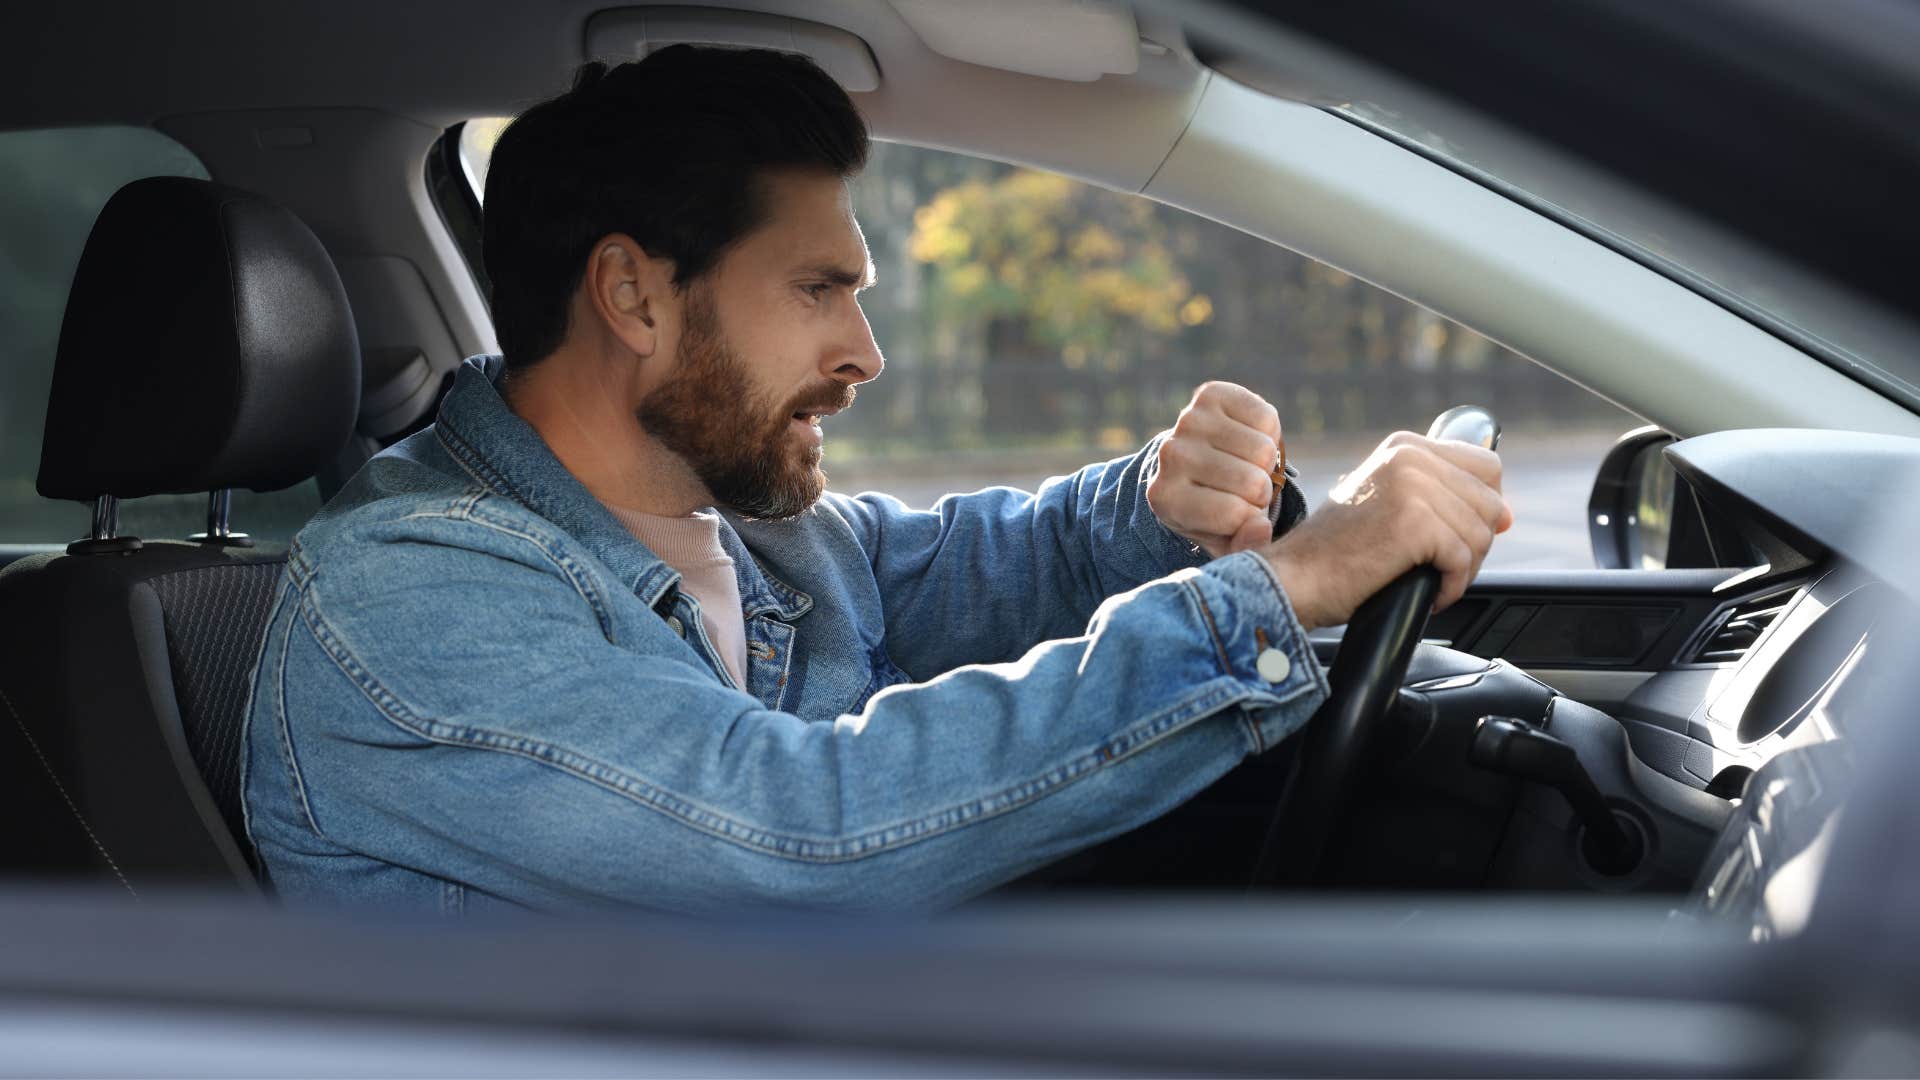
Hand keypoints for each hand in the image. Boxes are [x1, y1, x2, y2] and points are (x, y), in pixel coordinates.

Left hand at [1147, 381, 1282, 557]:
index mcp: (1166, 500)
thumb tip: (1260, 527)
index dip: (1252, 518)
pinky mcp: (1210, 394)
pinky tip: (1247, 439)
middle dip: (1261, 491)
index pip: (1234, 514)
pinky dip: (1269, 431)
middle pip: (1253, 482)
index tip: (1239, 513)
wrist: (1199, 464)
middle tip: (1245, 488)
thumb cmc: (1214, 510)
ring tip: (1245, 464)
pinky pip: (1266, 417)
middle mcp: (1170, 456)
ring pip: (1264, 450)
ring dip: (1266, 462)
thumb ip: (1244, 547)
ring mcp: (1187, 421)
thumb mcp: (1225, 540)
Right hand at [1263, 431, 1512, 630]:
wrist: (1294, 578)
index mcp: (1405, 447)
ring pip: (1481, 535)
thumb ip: (1442, 497)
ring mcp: (1413, 487)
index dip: (1485, 507)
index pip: (1486, 467)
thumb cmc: (1334, 554)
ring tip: (1429, 580)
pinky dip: (1452, 587)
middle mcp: (1410, 457)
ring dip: (1463, 570)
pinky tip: (1428, 592)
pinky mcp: (1415, 523)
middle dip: (1474, 545)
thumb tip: (1507, 514)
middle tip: (1438, 568)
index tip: (1464, 535)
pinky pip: (1464, 560)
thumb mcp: (1387, 504)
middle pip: (1490, 503)